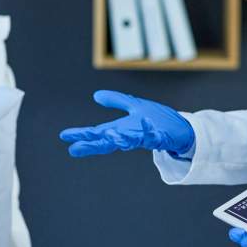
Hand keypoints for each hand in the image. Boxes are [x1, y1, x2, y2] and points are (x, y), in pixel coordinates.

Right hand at [60, 90, 194, 157]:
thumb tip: (96, 96)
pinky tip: (144, 124)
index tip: (64, 136)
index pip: (98, 133)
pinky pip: (153, 135)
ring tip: (107, 137)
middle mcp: (130, 135)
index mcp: (122, 129)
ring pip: (129, 140)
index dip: (82, 135)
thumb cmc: (158, 119)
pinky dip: (148, 131)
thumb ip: (116, 100)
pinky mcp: (160, 137)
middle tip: (74, 149)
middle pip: (108, 141)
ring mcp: (145, 137)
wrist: (182, 129)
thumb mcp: (134, 106)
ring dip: (118, 139)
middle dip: (92, 144)